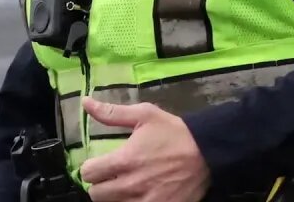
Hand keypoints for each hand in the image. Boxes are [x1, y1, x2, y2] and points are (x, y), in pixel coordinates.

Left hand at [78, 97, 210, 201]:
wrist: (208, 151)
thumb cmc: (174, 132)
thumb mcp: (144, 115)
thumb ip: (111, 113)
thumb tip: (85, 102)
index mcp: (125, 160)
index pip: (89, 173)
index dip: (91, 168)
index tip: (99, 165)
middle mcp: (132, 185)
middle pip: (97, 195)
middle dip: (101, 184)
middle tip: (111, 177)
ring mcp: (147, 201)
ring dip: (116, 197)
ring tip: (125, 187)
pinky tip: (138, 195)